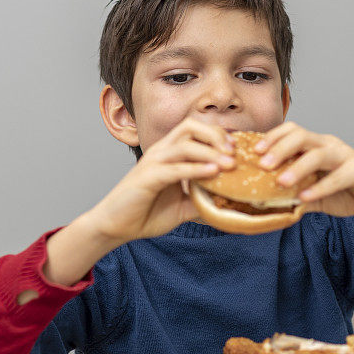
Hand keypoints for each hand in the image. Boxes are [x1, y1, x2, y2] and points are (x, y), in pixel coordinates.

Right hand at [83, 117, 236, 243]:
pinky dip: (195, 169)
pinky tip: (212, 173)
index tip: (236, 150)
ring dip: (210, 152)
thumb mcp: (183, 206)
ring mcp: (153, 163)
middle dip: (216, 135)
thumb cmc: (147, 213)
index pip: (196, 130)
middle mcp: (161, 152)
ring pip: (184, 145)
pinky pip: (174, 168)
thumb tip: (230, 201)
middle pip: (190, 126)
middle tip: (234, 152)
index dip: (218, 135)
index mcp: (169, 153)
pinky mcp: (147, 178)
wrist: (117, 227)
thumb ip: (203, 199)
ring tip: (229, 164)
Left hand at [253, 122, 353, 217]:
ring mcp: (345, 155)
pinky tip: (306, 196)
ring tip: (281, 181)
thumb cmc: (348, 190)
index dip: (271, 138)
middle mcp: (328, 145)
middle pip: (300, 135)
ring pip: (318, 152)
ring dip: (297, 166)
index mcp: (315, 146)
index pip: (290, 131)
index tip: (253, 152)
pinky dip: (321, 186)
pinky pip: (339, 175)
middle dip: (278, 148)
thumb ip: (294, 197)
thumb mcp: (315, 195)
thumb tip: (265, 207)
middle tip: (262, 164)